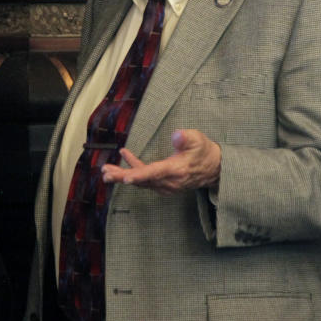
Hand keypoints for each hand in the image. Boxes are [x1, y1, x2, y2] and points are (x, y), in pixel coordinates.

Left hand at [100, 129, 220, 195]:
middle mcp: (170, 182)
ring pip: (141, 182)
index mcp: (176, 170)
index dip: (140, 175)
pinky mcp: (164, 185)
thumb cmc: (204, 151)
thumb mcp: (198, 139)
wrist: (214, 168)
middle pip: (143, 180)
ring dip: (123, 175)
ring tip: (106, 170)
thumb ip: (186, 138)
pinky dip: (133, 171)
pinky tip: (124, 157)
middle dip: (123, 177)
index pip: (155, 173)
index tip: (126, 178)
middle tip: (106, 174)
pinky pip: (145, 179)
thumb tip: (176, 135)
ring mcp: (166, 185)